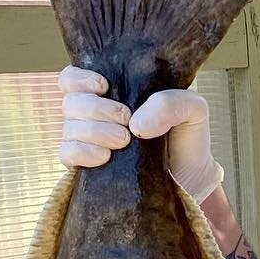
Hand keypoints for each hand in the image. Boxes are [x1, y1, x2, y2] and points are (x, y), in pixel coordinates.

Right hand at [58, 66, 223, 202]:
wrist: (191, 180)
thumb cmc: (187, 138)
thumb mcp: (192, 110)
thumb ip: (170, 103)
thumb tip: (135, 124)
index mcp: (112, 93)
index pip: (73, 78)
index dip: (79, 79)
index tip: (104, 87)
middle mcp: (94, 115)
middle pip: (70, 101)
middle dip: (96, 109)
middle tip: (126, 122)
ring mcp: (89, 141)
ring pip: (68, 128)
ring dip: (94, 132)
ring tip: (124, 142)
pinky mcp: (87, 167)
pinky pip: (67, 154)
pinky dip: (83, 153)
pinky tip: (105, 157)